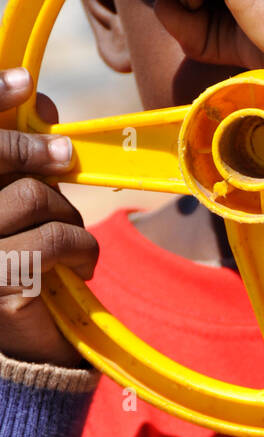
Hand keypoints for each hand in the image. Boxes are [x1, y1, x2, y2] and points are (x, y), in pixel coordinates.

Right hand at [0, 68, 97, 366]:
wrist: (26, 354)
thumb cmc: (18, 266)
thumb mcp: (14, 207)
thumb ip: (16, 156)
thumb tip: (37, 100)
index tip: (24, 82)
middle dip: (39, 154)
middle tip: (65, 159)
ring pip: (34, 196)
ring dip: (67, 213)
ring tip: (69, 238)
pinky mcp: (1, 285)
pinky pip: (57, 238)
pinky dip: (82, 248)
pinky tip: (80, 266)